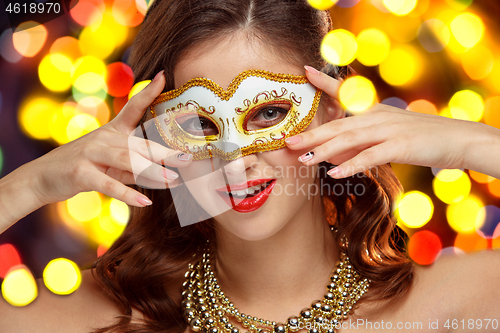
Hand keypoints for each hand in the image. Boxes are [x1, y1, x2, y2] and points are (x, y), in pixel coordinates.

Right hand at [28, 70, 191, 206]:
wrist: (42, 178)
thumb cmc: (84, 168)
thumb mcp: (111, 164)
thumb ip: (136, 167)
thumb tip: (167, 175)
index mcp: (112, 131)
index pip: (133, 108)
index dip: (148, 92)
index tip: (164, 76)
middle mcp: (104, 138)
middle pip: (139, 143)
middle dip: (165, 150)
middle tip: (188, 158)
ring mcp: (92, 154)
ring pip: (127, 161)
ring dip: (152, 171)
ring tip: (173, 180)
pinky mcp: (82, 174)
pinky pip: (109, 184)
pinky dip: (127, 194)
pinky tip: (144, 202)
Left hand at [285, 67, 486, 177]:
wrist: (457, 140)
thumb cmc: (420, 138)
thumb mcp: (388, 137)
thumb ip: (361, 145)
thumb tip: (334, 158)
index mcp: (375, 112)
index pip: (347, 94)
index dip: (325, 83)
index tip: (306, 72)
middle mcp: (378, 117)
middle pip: (338, 125)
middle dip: (311, 133)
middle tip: (286, 140)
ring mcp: (388, 131)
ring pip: (349, 140)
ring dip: (324, 150)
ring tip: (303, 159)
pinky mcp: (399, 146)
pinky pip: (370, 157)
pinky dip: (351, 165)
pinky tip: (334, 173)